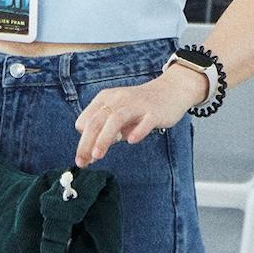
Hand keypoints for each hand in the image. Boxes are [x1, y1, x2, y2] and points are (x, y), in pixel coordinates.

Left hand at [74, 63, 207, 165]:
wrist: (171, 90)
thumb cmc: (140, 107)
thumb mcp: (119, 116)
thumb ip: (106, 134)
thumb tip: (89, 157)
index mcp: (106, 99)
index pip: (86, 120)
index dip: (83, 140)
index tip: (83, 158)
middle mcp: (119, 99)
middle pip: (98, 120)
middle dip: (87, 142)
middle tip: (82, 162)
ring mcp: (137, 104)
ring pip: (116, 119)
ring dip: (104, 137)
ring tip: (97, 155)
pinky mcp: (154, 111)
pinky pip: (145, 121)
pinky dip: (137, 130)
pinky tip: (131, 141)